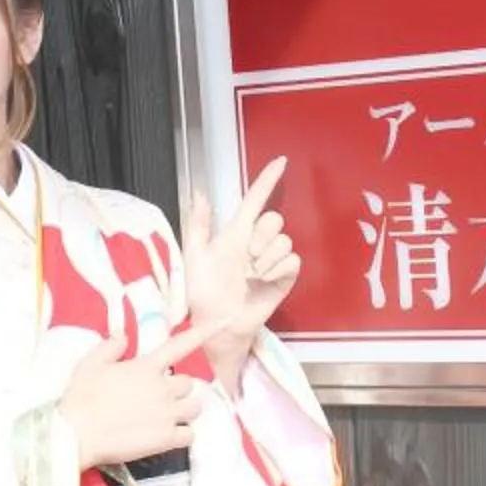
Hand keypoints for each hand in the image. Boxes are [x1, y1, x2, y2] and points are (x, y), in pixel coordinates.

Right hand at [58, 324, 211, 470]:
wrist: (76, 435)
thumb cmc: (80, 398)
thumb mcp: (89, 364)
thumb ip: (109, 347)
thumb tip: (123, 337)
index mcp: (146, 367)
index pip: (180, 344)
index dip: (204, 332)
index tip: (225, 321)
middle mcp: (162, 387)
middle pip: (188, 382)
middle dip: (177, 389)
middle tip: (158, 398)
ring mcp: (167, 414)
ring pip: (195, 407)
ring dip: (186, 409)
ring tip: (168, 416)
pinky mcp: (166, 439)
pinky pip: (190, 434)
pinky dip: (183, 434)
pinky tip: (167, 436)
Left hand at [183, 157, 299, 391]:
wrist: (216, 324)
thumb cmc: (203, 292)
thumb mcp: (194, 256)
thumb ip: (197, 225)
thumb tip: (199, 192)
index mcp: (236, 233)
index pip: (256, 200)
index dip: (268, 180)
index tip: (281, 161)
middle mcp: (256, 244)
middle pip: (274, 219)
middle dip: (262, 235)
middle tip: (248, 256)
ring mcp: (272, 261)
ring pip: (283, 241)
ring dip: (266, 257)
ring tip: (251, 275)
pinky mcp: (284, 277)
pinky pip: (292, 260)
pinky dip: (277, 268)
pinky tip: (263, 279)